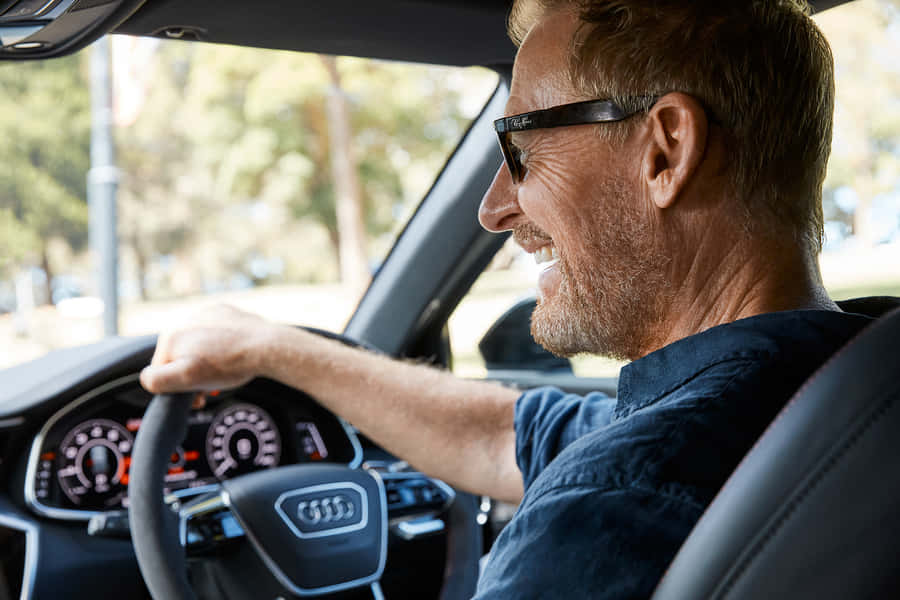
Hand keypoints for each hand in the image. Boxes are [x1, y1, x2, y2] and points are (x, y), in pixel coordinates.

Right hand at [140, 304, 275, 394]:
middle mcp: (183, 320)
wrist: (266, 346)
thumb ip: (158, 380)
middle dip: (192, 374)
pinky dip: (220, 345)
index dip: (178, 388)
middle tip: (211, 387)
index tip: (198, 397)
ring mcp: (205, 313)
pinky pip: (215, 333)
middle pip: (179, 357)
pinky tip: (232, 354)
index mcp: (170, 336)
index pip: (161, 371)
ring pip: (197, 345)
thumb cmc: (229, 364)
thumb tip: (147, 379)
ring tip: (224, 370)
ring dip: (206, 360)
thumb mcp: (187, 378)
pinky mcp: (224, 312)